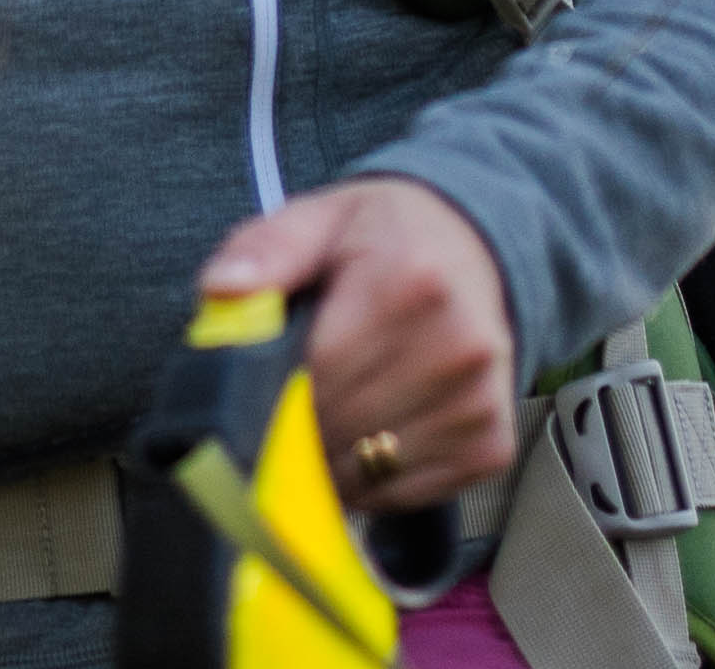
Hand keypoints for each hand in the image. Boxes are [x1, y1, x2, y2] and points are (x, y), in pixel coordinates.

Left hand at [199, 178, 518, 509]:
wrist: (471, 249)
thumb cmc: (380, 241)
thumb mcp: (317, 220)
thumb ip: (266, 251)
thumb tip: (222, 289)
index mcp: (411, 282)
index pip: (323, 374)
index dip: (277, 397)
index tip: (253, 399)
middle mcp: (459, 345)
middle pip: (347, 428)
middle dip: (298, 434)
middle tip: (280, 415)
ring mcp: (481, 400)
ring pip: (374, 471)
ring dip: (334, 464)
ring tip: (324, 423)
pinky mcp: (492, 444)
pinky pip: (410, 495)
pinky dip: (374, 483)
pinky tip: (366, 437)